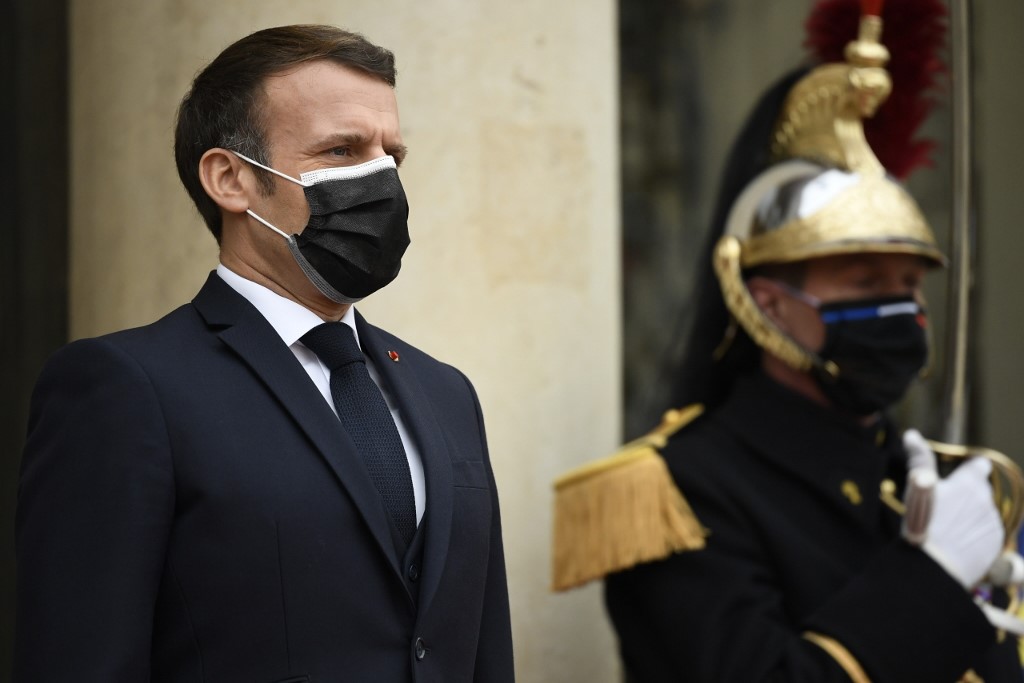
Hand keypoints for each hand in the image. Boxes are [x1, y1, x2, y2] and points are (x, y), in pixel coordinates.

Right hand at [902, 429, 1003, 587]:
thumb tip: (912, 434)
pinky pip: (986, 535)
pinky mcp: (996, 545)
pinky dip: (975, 536)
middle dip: (967, 496)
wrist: (934, 565)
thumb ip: (919, 458)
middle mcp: (986, 500)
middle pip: (980, 492)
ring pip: (983, 513)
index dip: (971, 468)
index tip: (960, 475)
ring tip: (948, 529)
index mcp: (970, 482)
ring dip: (970, 517)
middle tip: (944, 508)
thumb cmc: (923, 521)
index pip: (980, 465)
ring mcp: (993, 523)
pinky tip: (956, 544)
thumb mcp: (917, 486)